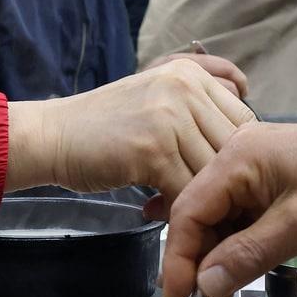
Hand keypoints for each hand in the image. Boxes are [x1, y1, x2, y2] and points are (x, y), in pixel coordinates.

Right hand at [5, 59, 255, 205]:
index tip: (232, 184)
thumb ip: (196, 113)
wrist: (52, 136)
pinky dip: (183, 211)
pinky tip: (171, 219)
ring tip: (199, 221)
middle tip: (222, 212)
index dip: (242, 157)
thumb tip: (244, 144)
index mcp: (190, 74)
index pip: (244, 118)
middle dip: (230, 183)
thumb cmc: (104, 128)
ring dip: (207, 201)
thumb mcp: (156, 102)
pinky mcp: (154, 148)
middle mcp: (185, 87)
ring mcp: (170, 116)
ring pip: (213, 171)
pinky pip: (187, 190)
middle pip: (234, 146)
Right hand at [161, 109, 296, 296]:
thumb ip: (247, 255)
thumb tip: (204, 286)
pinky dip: (240, 241)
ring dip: (219, 253)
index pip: (188, 210)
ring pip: (220, 216)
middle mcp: (237, 155)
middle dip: (197, 258)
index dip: (178, 258)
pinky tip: (244, 266)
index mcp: (237, 156)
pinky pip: (242, 213)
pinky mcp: (271, 178)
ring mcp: (254, 166)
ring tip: (224, 291)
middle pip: (199, 212)